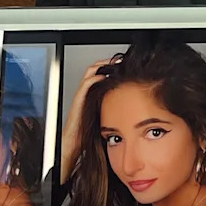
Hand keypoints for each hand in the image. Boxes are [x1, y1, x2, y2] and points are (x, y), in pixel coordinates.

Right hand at [59, 58, 114, 183]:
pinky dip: (94, 78)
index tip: (123, 65)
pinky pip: (85, 85)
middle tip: (120, 60)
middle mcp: (86, 94)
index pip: (100, 75)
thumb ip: (113, 110)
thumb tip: (132, 109)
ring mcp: (81, 97)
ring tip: (114, 63)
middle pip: (95, 71)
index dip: (111, 67)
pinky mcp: (78, 101)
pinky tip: (104, 76)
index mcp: (93, 96)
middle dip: (107, 62)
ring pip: (89, 74)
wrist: (73, 145)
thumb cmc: (88, 134)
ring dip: (101, 66)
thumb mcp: (105, 117)